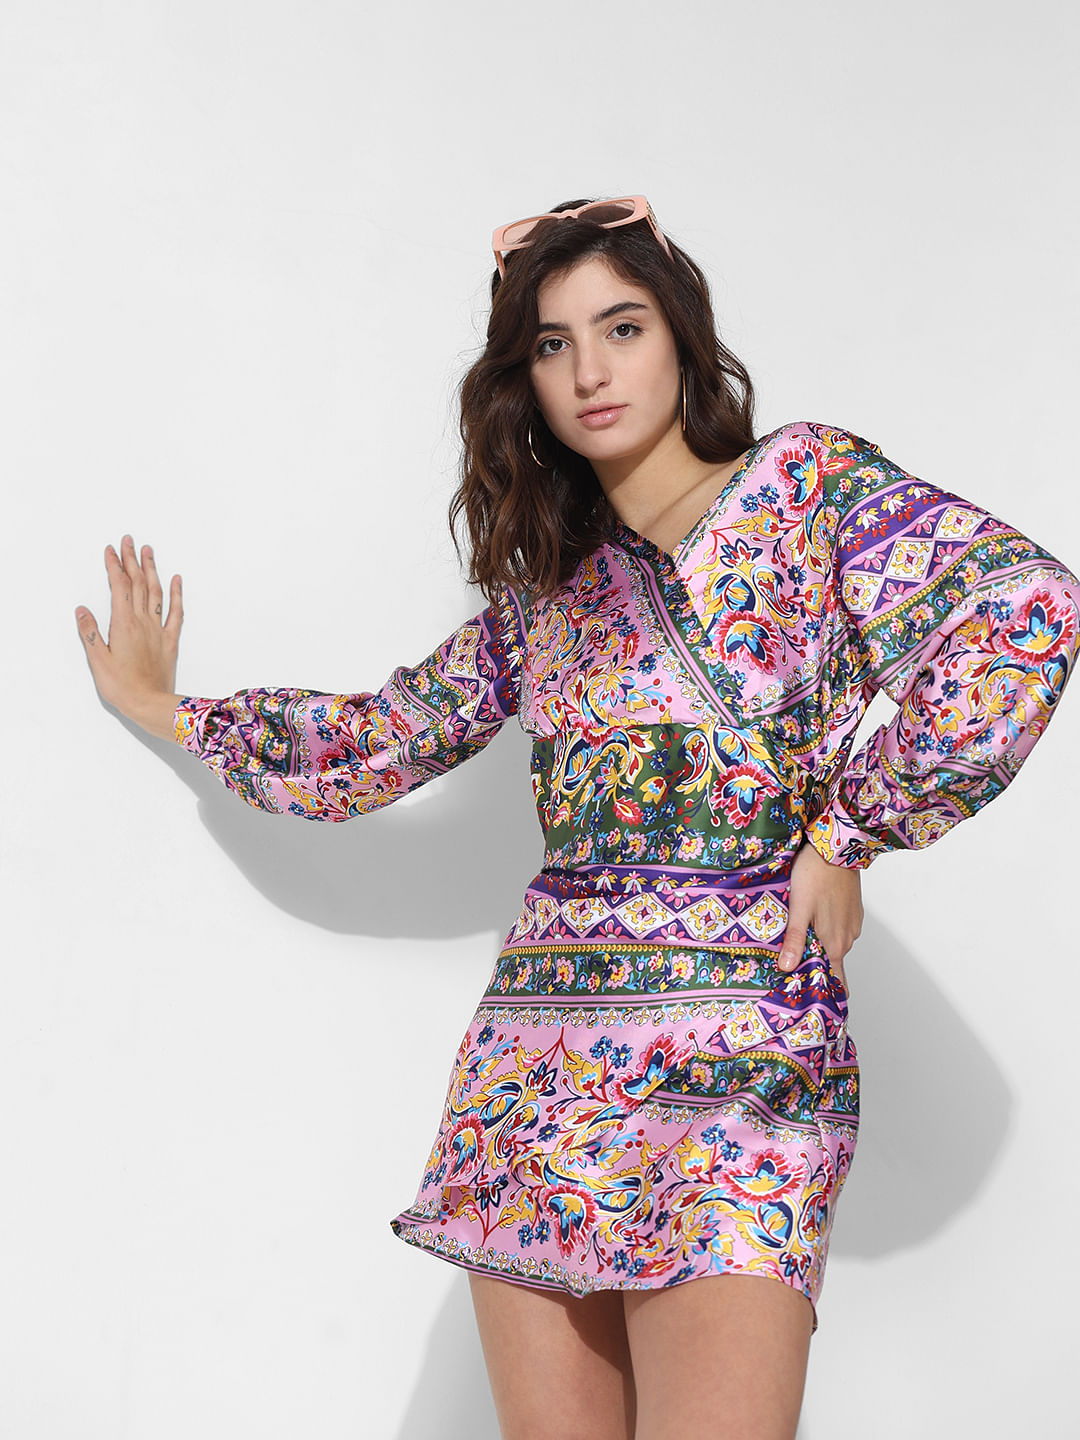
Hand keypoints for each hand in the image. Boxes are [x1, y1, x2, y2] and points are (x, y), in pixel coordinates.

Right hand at [76, 534, 183, 740]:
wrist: (151, 704)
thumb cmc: (122, 686)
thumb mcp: (97, 660)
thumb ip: (90, 632)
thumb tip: (83, 609)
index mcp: (124, 624)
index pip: (119, 587)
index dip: (115, 566)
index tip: (111, 550)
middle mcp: (143, 622)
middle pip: (138, 584)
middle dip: (132, 560)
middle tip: (129, 540)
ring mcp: (158, 630)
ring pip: (156, 593)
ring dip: (152, 570)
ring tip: (149, 551)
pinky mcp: (170, 641)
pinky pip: (176, 613)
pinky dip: (177, 595)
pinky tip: (177, 580)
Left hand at [777, 838, 862, 992]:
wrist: (837, 847)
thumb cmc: (814, 875)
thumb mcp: (798, 909)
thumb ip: (795, 940)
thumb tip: (788, 968)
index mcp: (834, 944)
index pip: (836, 981)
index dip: (824, 991)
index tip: (811, 997)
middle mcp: (847, 938)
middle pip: (832, 962)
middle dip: (815, 965)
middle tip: (791, 963)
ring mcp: (853, 925)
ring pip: (835, 944)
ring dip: (820, 944)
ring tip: (798, 937)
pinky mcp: (854, 911)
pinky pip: (840, 928)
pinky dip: (827, 928)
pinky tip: (812, 918)